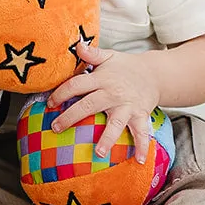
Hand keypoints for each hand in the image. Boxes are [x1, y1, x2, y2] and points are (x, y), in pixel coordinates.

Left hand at [45, 40, 160, 160]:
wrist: (154, 73)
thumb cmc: (126, 67)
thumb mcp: (109, 56)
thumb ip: (92, 53)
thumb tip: (76, 44)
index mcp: (102, 78)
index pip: (77, 85)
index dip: (61, 93)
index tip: (50, 103)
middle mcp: (113, 93)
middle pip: (89, 105)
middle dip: (71, 117)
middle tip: (56, 128)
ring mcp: (127, 106)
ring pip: (115, 123)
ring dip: (108, 138)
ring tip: (99, 153)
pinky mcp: (140, 115)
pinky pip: (141, 133)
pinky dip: (141, 146)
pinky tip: (138, 160)